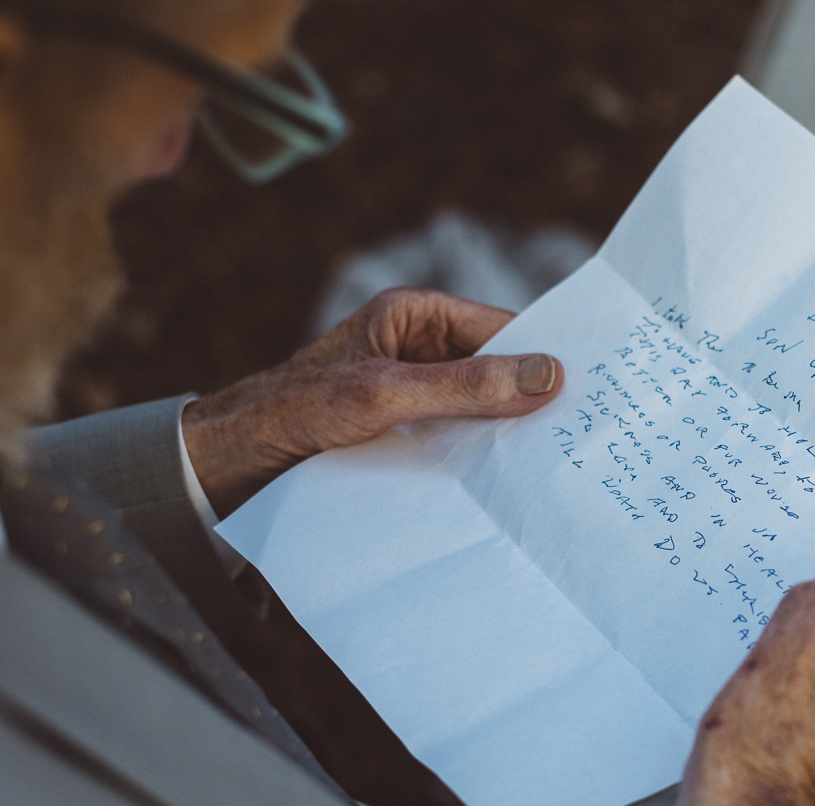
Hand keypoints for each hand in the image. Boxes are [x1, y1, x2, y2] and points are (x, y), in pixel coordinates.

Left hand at [182, 288, 562, 513]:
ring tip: (553, 464)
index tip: (589, 390)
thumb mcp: (385, 396)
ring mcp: (412, 393)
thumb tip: (547, 376)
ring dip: (505, 435)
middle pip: (495, 370)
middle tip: (582, 434)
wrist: (226, 467)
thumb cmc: (294, 413)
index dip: (543, 358)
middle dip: (529, 400)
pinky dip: (479, 458)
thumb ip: (464, 387)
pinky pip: (457, 438)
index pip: (501, 329)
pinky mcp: (404, 431)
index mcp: (413, 314)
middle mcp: (417, 348)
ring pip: (479, 409)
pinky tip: (506, 483)